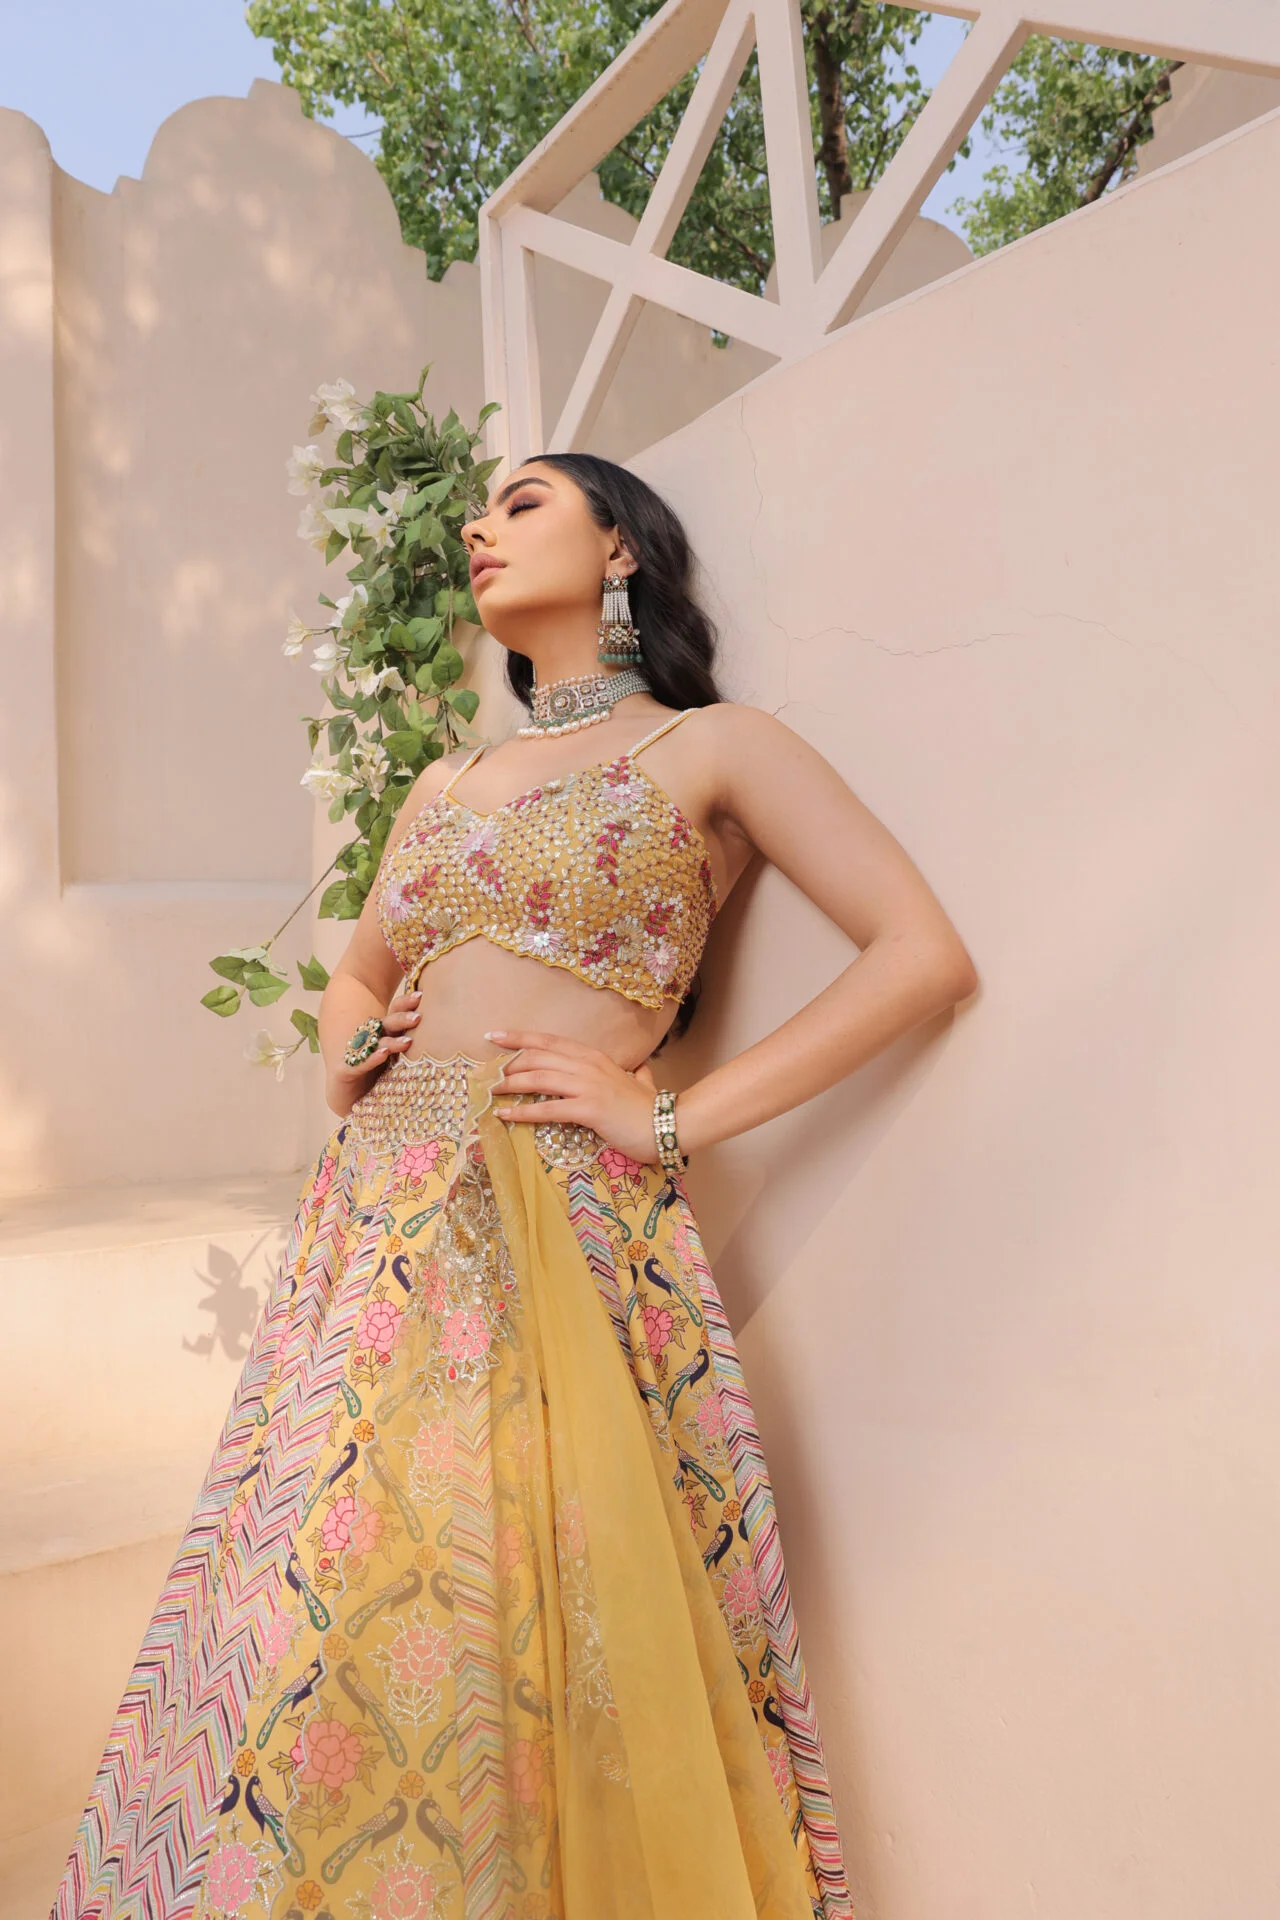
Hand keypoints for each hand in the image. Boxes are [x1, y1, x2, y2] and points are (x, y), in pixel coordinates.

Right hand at [329, 988, 421, 1103]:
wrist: (350, 1102)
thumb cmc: (380, 1081)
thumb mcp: (403, 1065)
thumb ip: (421, 1053)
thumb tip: (450, 1042)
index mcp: (386, 1035)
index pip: (396, 1013)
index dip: (406, 1004)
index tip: (421, 996)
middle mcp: (372, 1041)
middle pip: (388, 1024)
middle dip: (403, 1019)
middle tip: (418, 1017)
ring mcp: (358, 1054)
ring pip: (377, 1043)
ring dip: (393, 1042)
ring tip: (408, 1042)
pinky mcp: (346, 1070)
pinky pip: (361, 1063)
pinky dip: (373, 1058)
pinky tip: (383, 1053)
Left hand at [488, 1029, 659, 1162]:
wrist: (669, 1125)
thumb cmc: (650, 1108)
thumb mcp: (641, 1083)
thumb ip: (636, 1074)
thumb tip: (639, 1070)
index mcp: (594, 1057)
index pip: (549, 1041)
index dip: (520, 1037)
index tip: (495, 1035)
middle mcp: (587, 1066)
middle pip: (538, 1056)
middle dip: (507, 1060)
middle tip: (484, 1069)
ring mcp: (588, 1085)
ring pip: (539, 1078)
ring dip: (510, 1083)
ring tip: (490, 1090)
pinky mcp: (589, 1109)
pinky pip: (548, 1109)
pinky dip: (524, 1111)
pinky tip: (506, 1114)